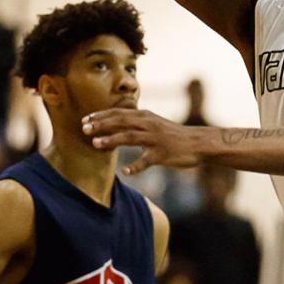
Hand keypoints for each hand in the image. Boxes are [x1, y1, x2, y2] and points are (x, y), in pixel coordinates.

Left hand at [82, 108, 203, 173]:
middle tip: (84, 128)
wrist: (199, 143)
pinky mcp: (162, 154)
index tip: (85, 119)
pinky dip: (135, 166)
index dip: (102, 115)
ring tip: (95, 143)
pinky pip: (146, 161)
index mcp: (146, 117)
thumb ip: (136, 123)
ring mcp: (156, 139)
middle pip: (122, 121)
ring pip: (131, 137)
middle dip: (102, 124)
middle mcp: (149, 125)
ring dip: (112, 140)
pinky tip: (124, 171)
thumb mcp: (155, 123)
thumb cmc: (174, 135)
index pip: (120, 113)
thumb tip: (115, 124)